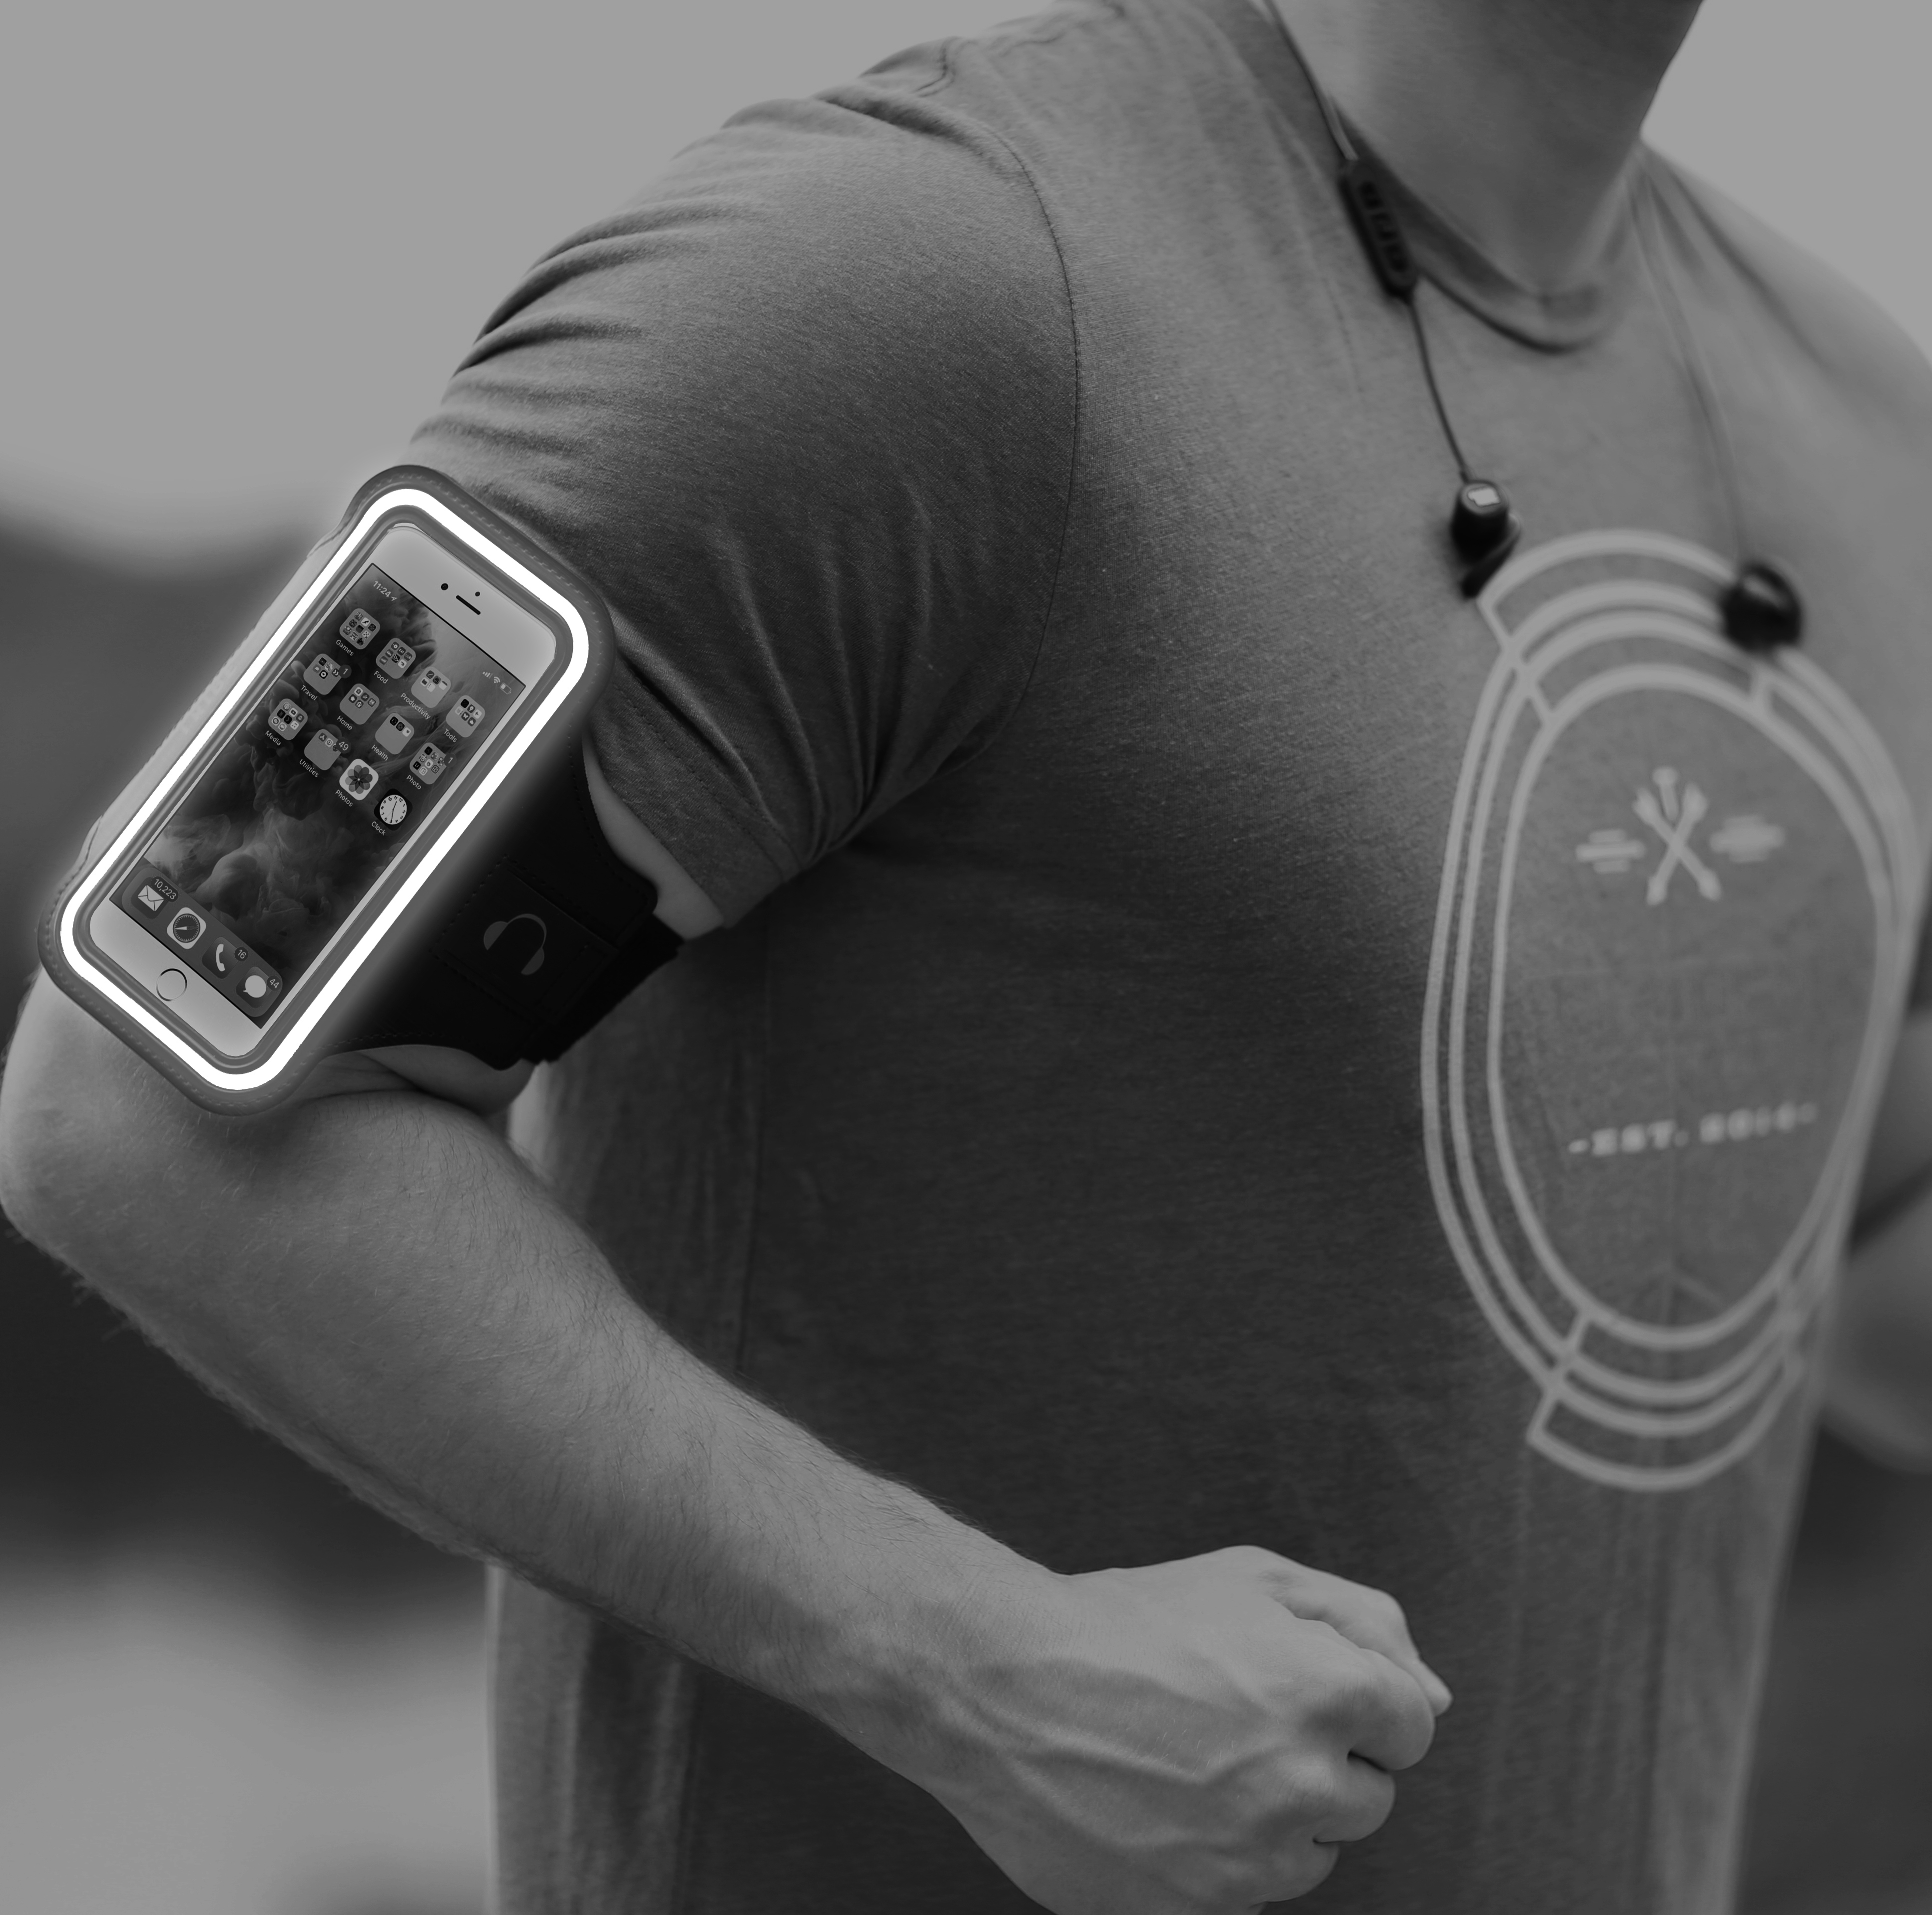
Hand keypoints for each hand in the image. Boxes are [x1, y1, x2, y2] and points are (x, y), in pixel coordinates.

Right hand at [903, 1544, 1448, 1913]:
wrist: (1001, 1687)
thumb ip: (1363, 1623)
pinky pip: (1251, 1894)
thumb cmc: (1125, 1622)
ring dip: (1279, 1815)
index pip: (1410, 1725)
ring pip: (1314, 1854)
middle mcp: (1302, 1783)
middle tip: (1233, 1714)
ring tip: (1194, 1758)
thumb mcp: (1250, 1577)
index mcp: (1326, 1691)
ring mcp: (1250, 1858)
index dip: (1354, 1696)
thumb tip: (1434, 1697)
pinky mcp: (1198, 1909)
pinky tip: (1166, 1802)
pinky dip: (1225, 1857)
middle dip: (1321, 1757)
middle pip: (1369, 1796)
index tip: (1294, 1683)